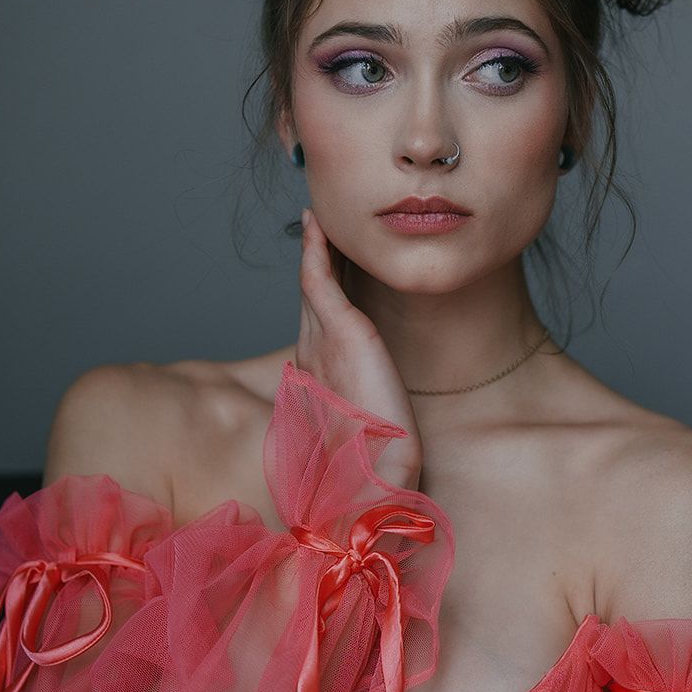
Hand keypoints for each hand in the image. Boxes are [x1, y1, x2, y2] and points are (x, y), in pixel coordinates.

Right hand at [295, 206, 423, 491]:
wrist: (380, 475)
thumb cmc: (379, 459)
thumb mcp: (373, 424)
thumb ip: (368, 404)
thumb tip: (380, 398)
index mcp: (317, 375)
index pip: (317, 318)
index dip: (320, 284)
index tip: (326, 257)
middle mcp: (312, 354)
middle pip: (311, 294)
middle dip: (315, 258)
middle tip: (318, 222)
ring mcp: (321, 342)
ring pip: (311, 281)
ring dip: (314, 246)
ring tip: (317, 215)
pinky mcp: (339, 334)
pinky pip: (318, 279)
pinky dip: (316, 250)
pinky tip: (318, 225)